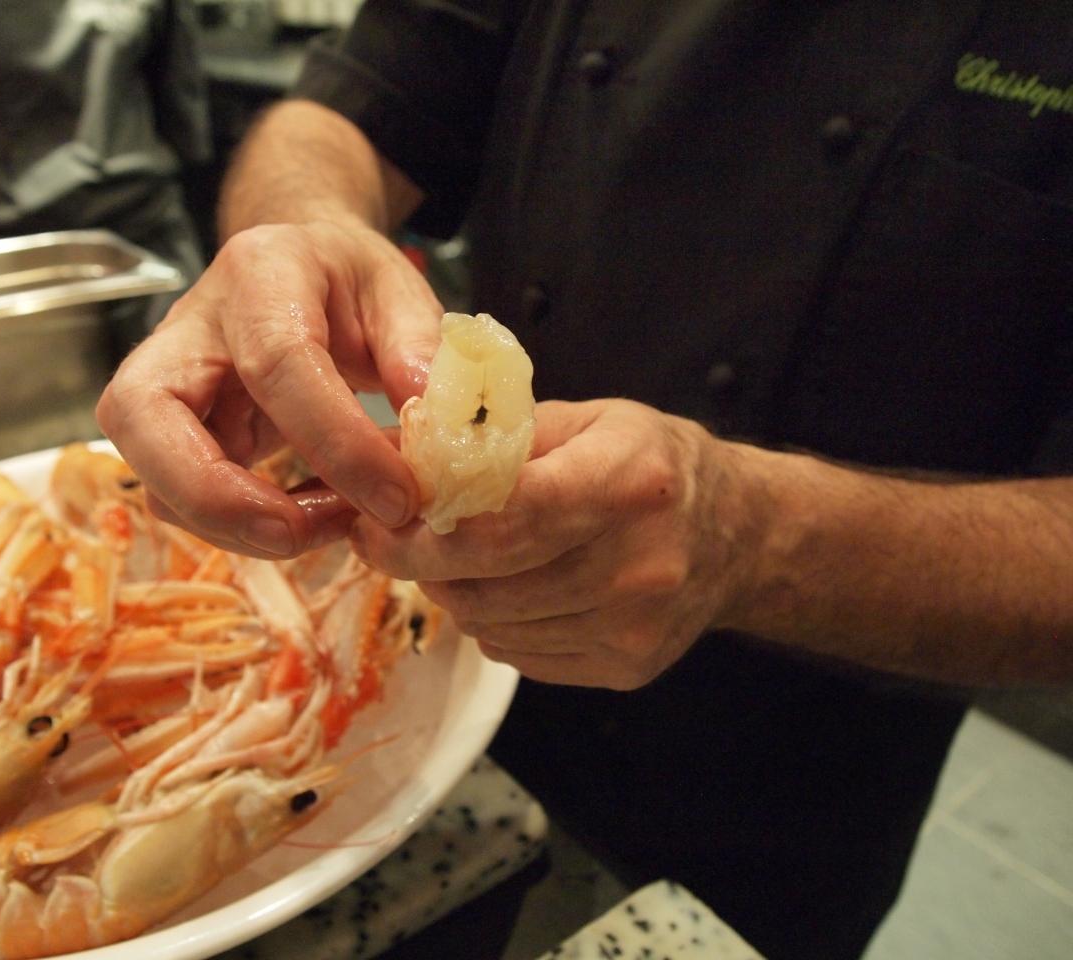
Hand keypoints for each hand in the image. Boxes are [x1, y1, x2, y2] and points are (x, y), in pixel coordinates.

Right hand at [97, 219, 442, 557]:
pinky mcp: (174, 436)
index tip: (398, 496)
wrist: (302, 266)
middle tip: (297, 536)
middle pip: (144, 414)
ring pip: (152, 472)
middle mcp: (189, 327)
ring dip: (233, 524)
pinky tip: (313, 521)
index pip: (277, 362)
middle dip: (215, 495)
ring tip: (330, 525)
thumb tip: (433, 424)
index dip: (336, 441)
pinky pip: (181, 496)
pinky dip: (241, 526)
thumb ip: (418, 345)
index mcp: (259, 273)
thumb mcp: (397, 289)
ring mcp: (168, 384)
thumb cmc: (347, 280)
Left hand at [350, 399, 753, 688]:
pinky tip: (506, 590)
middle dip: (422, 565)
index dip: (425, 530)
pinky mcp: (627, 667)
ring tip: (457, 560)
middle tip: (394, 541)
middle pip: (487, 583)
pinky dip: (492, 624)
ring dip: (454, 594)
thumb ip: (497, 437)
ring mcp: (634, 625)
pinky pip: (518, 656)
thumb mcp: (588, 419)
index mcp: (628, 482)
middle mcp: (638, 561)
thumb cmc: (652, 464)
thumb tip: (398, 452)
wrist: (739, 535)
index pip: (503, 521)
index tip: (376, 524)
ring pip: (492, 626)